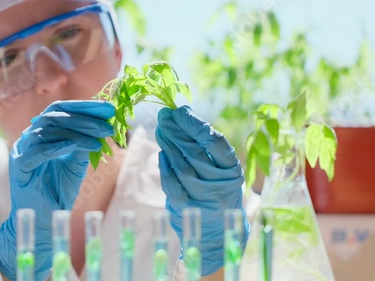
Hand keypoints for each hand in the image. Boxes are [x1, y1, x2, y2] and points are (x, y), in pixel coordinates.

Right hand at [0, 100, 114, 279]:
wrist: (44, 218)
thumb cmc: (58, 190)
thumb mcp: (76, 162)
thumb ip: (83, 143)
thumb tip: (101, 125)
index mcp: (42, 133)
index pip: (60, 110)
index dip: (84, 106)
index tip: (108, 109)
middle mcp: (29, 137)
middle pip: (54, 115)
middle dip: (84, 116)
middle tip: (107, 122)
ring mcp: (21, 150)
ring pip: (48, 130)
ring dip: (77, 131)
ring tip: (100, 137)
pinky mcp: (19, 167)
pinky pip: (37, 151)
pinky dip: (58, 146)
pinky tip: (78, 145)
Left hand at [155, 106, 249, 275]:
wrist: (216, 230)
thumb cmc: (216, 189)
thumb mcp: (220, 168)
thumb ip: (205, 144)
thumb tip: (182, 113)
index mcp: (232, 170)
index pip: (215, 142)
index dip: (195, 123)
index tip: (180, 110)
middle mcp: (220, 184)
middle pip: (195, 151)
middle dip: (176, 130)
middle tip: (164, 115)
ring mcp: (202, 198)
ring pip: (181, 165)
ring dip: (168, 144)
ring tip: (160, 129)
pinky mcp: (185, 208)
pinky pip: (172, 183)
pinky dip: (165, 166)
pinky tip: (162, 153)